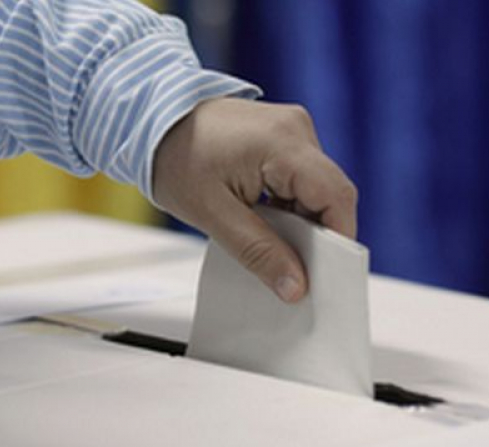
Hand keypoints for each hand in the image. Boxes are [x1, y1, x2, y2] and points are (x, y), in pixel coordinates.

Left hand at [153, 98, 357, 302]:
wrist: (149, 120)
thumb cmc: (173, 156)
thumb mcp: (213, 214)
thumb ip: (259, 252)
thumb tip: (295, 285)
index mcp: (283, 142)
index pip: (336, 196)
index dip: (339, 238)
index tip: (326, 274)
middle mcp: (295, 129)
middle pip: (329, 193)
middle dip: (317, 235)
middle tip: (294, 267)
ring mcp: (290, 129)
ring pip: (316, 188)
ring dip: (301, 220)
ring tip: (269, 241)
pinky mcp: (282, 135)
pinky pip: (301, 177)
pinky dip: (290, 204)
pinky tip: (266, 220)